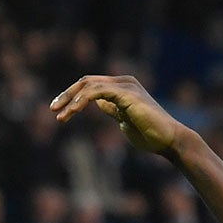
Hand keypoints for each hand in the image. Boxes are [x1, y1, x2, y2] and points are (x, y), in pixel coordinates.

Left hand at [51, 75, 189, 158]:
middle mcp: (123, 82)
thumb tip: (99, 104)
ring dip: (70, 99)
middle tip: (52, 110)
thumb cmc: (150, 135)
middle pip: (86, 82)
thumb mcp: (124, 120)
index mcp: (122, 87)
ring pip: (88, 85)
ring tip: (59, 116)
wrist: (169, 141)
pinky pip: (97, 91)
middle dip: (66, 95)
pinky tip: (72, 111)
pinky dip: (81, 100)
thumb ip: (112, 110)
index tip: (58, 111)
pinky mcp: (126, 94)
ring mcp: (125, 86)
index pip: (91, 85)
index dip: (72, 96)